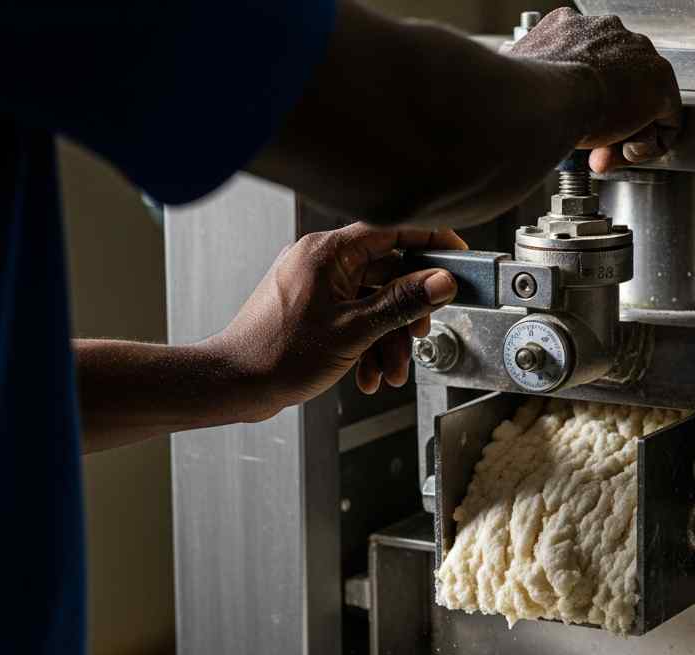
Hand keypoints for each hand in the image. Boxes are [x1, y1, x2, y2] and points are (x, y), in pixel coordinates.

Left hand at [213, 223, 465, 417]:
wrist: (237, 384)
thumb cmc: (279, 353)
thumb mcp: (354, 330)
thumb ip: (402, 303)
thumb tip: (440, 282)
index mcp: (329, 252)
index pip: (392, 230)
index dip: (430, 241)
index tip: (457, 254)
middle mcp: (322, 262)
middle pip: (387, 274)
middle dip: (406, 314)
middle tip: (420, 334)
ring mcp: (317, 287)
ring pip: (373, 304)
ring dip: (388, 341)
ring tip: (391, 372)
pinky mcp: (314, 311)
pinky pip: (354, 320)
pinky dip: (367, 347)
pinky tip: (368, 375)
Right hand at [509, 8, 681, 172]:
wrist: (550, 96)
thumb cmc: (527, 92)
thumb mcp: (519, 74)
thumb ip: (525, 72)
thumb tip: (511, 68)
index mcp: (572, 27)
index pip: (589, 66)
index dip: (580, 103)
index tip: (569, 126)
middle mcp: (609, 33)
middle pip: (617, 85)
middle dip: (605, 123)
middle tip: (588, 150)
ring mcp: (638, 56)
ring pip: (640, 103)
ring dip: (623, 135)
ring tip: (604, 154)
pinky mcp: (660, 85)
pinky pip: (665, 121)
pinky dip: (648, 144)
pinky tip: (625, 154)